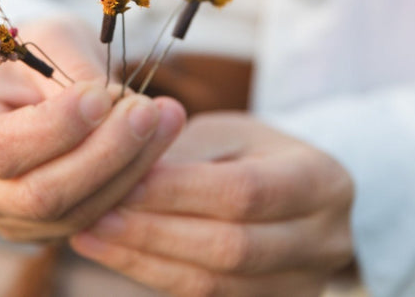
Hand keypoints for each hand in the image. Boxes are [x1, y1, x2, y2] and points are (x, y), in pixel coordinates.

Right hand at [0, 17, 186, 242]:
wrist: (26, 85)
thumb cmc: (29, 55)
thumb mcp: (44, 38)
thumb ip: (69, 66)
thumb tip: (111, 104)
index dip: (56, 128)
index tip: (102, 93)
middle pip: (41, 193)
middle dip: (104, 152)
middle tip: (148, 109)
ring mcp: (9, 216)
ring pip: (76, 212)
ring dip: (130, 166)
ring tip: (166, 117)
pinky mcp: (48, 228)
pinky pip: (96, 216)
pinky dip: (132, 180)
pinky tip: (158, 140)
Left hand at [70, 112, 354, 295]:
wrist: (295, 196)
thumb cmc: (254, 153)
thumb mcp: (232, 133)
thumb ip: (188, 151)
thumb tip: (125, 169)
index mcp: (322, 181)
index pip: (246, 191)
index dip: (180, 190)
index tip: (123, 180)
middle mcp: (323, 241)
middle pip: (231, 247)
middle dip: (155, 231)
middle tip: (96, 214)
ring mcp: (301, 284)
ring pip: (214, 284)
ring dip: (144, 260)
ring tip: (92, 235)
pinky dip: (152, 276)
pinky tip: (114, 254)